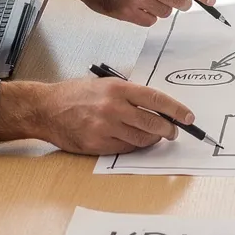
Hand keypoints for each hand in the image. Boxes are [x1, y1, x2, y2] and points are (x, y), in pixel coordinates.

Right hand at [0, 78, 194, 154]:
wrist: (46, 109)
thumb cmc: (75, 95)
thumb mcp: (104, 85)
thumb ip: (129, 95)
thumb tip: (157, 109)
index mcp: (117, 88)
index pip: (156, 99)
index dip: (176, 110)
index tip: (188, 117)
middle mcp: (113, 107)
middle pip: (153, 123)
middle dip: (168, 130)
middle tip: (172, 132)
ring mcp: (105, 128)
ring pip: (141, 140)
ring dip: (152, 140)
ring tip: (153, 137)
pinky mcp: (97, 144)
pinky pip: (125, 149)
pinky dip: (133, 147)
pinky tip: (132, 141)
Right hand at [56, 0, 214, 25]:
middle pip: (178, 3)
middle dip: (181, 4)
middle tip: (177, 2)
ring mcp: (135, 0)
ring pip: (164, 14)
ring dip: (161, 10)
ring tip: (147, 0)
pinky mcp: (125, 13)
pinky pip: (149, 22)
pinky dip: (148, 18)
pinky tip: (137, 8)